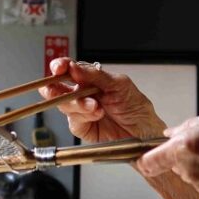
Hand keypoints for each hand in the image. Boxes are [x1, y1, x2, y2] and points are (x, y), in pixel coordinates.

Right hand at [41, 57, 166, 142]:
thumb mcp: (119, 84)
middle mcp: (82, 94)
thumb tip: (74, 67)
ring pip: (64, 105)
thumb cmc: (136, 106)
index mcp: (90, 79)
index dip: (60, 67)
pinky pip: (74, 120)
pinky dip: (84, 116)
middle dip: (54, 88)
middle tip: (57, 89)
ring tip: (94, 105)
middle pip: (58, 88)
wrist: (144, 131)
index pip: (69, 69)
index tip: (58, 67)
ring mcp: (80, 111)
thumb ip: (95, 75)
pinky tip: (96, 114)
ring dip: (77, 104)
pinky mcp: (82, 127)